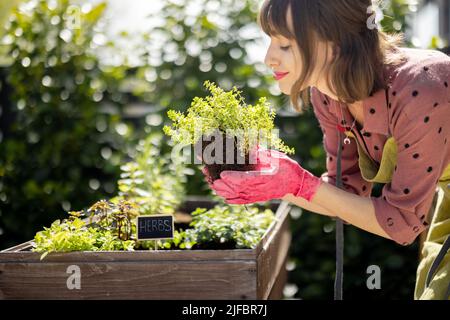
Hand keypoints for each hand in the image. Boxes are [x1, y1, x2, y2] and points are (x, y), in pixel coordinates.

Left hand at [207, 148, 321, 203]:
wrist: (296, 185)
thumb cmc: (286, 168)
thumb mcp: (276, 157)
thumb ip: (262, 153)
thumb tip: (249, 147)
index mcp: (265, 177)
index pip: (246, 179)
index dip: (233, 178)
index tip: (222, 174)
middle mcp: (259, 189)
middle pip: (237, 189)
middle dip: (221, 183)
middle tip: (208, 174)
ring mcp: (257, 196)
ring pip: (236, 196)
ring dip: (222, 190)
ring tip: (210, 182)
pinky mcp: (256, 199)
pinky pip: (241, 201)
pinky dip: (231, 199)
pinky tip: (222, 195)